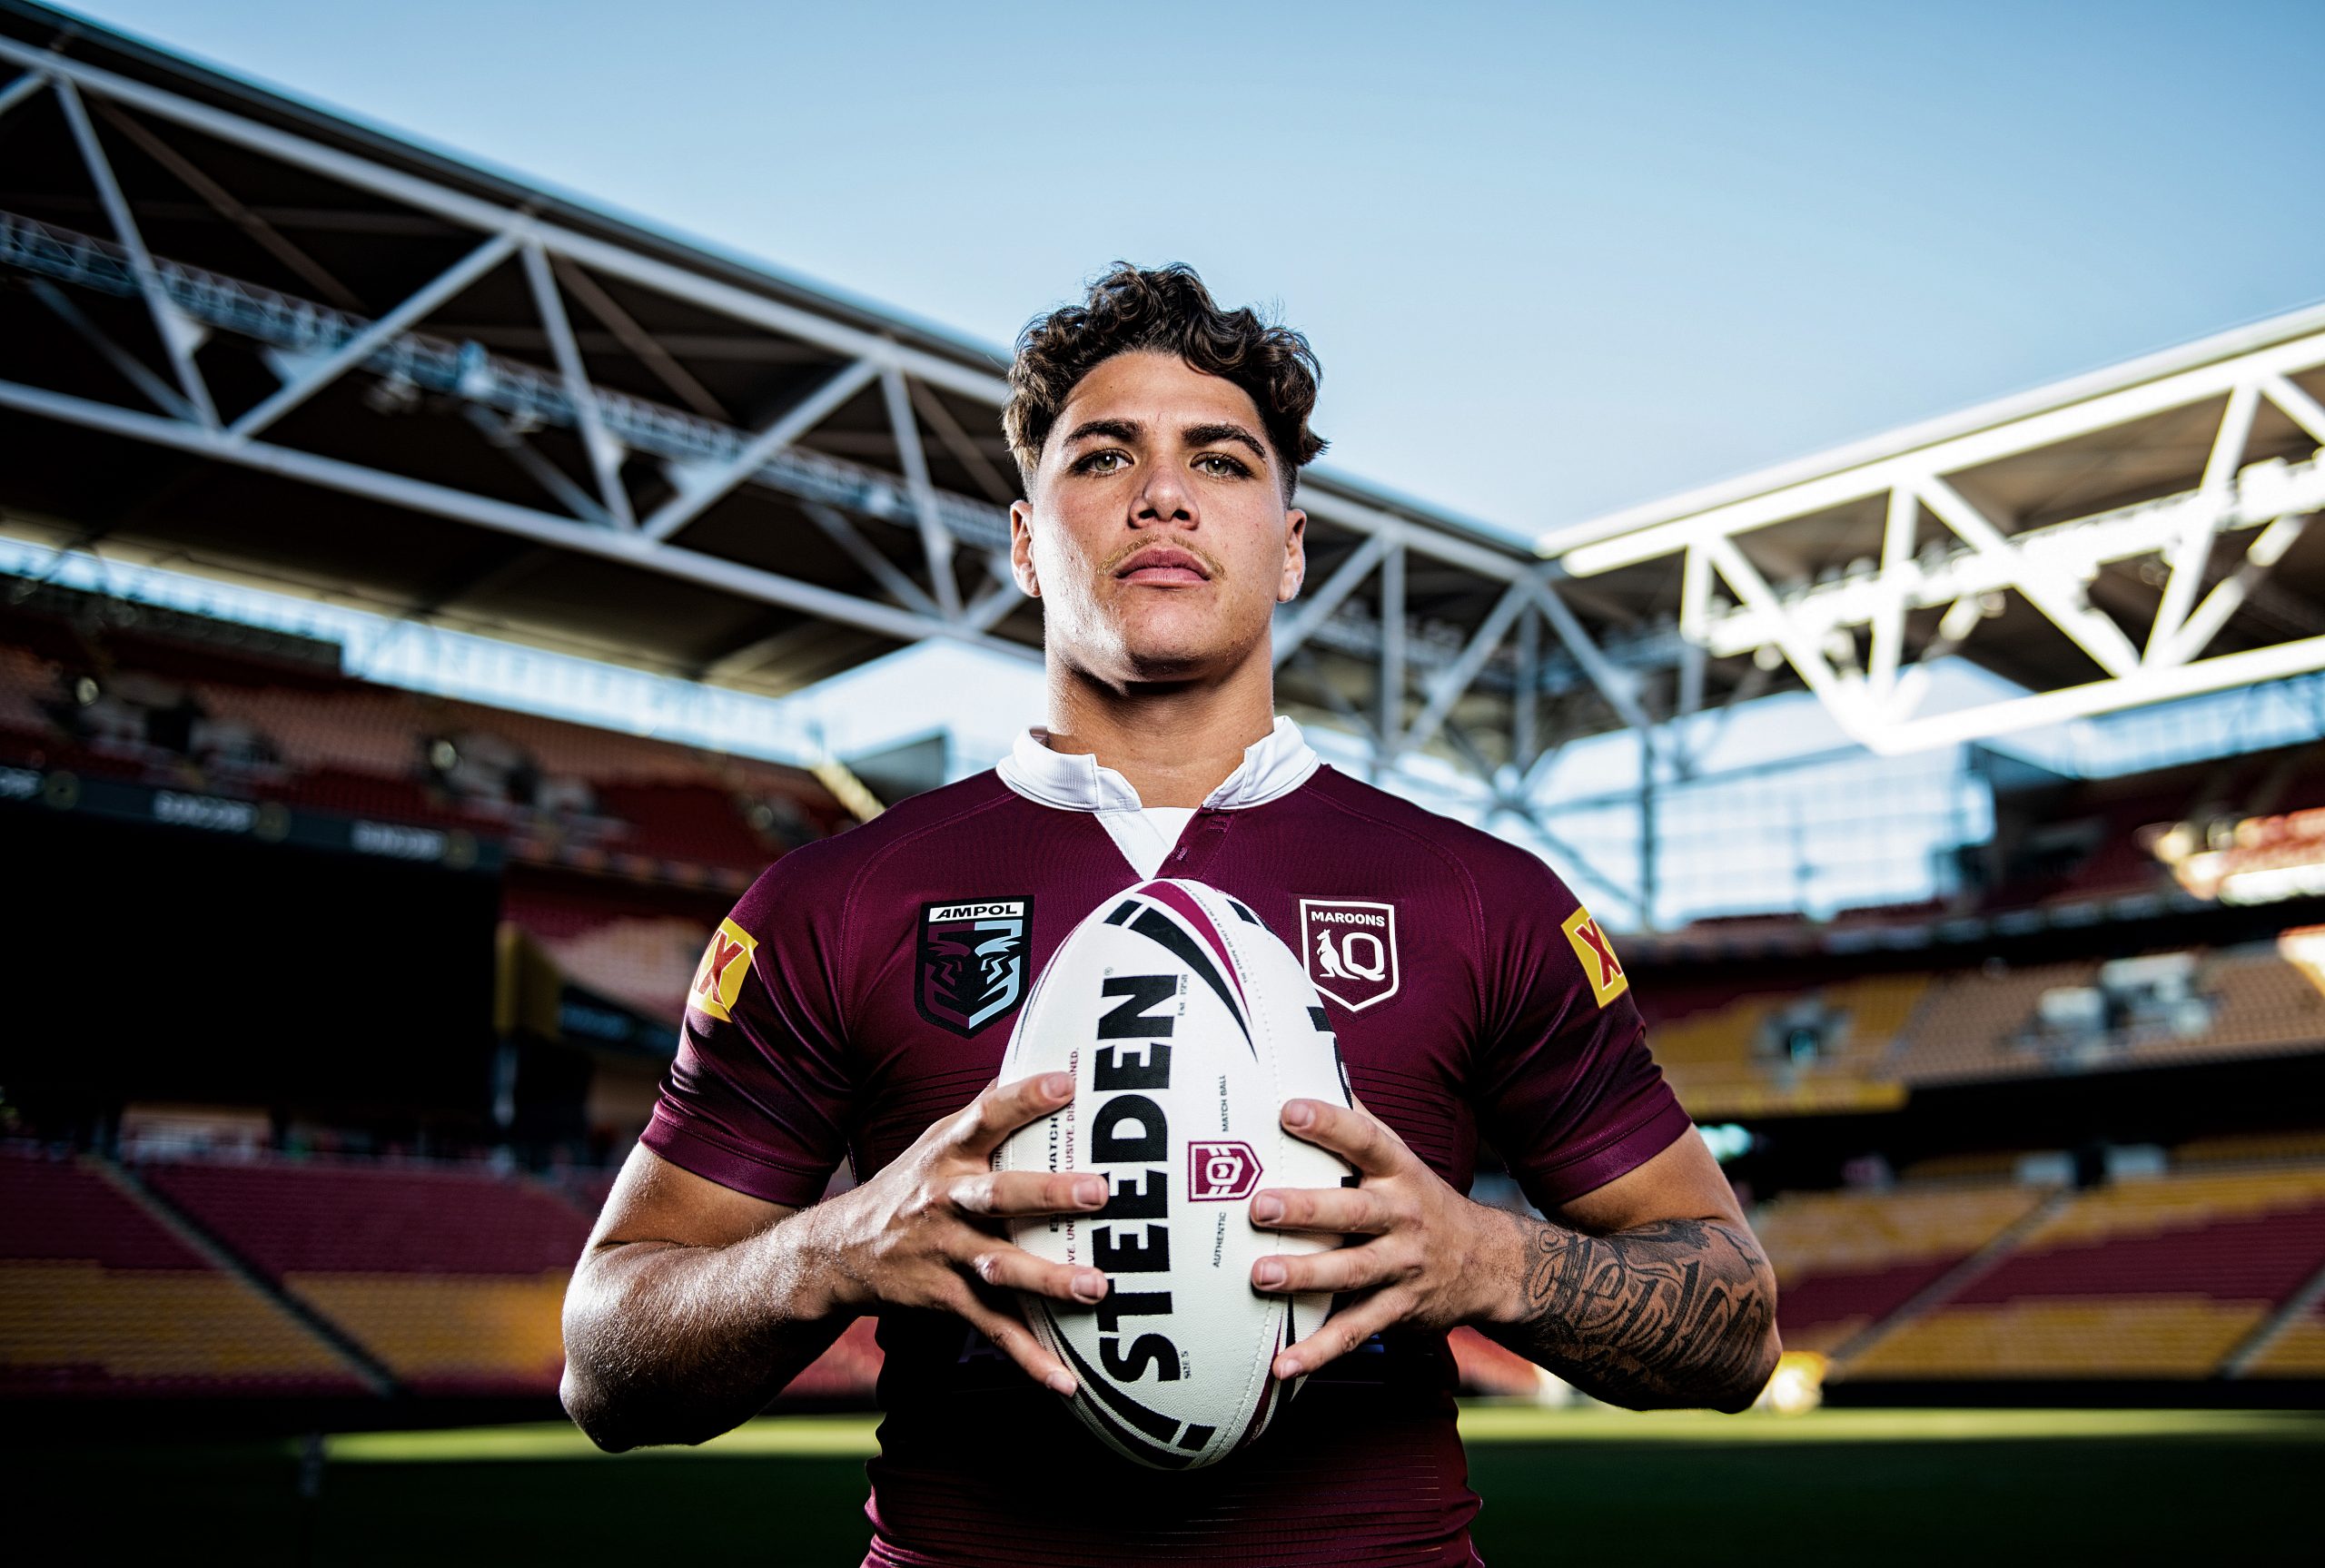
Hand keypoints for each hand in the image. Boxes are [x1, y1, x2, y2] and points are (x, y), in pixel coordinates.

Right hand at [806, 1071, 1110, 1394]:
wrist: (838, 1253)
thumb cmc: (908, 1186)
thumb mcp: (937, 1139)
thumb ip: (987, 1108)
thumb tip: (1046, 1061)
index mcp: (948, 1154)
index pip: (986, 1116)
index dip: (1024, 1097)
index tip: (1066, 1084)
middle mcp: (946, 1200)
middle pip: (998, 1195)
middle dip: (1047, 1194)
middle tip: (1098, 1193)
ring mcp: (944, 1253)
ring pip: (1000, 1267)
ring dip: (1048, 1280)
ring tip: (1095, 1288)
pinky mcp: (945, 1298)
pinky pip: (992, 1329)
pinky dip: (1029, 1357)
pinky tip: (1065, 1379)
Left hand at [1247, 1097, 1512, 1380]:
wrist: (1490, 1264)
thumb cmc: (1420, 1200)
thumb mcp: (1400, 1159)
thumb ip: (1358, 1122)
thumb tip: (1312, 1065)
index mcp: (1399, 1173)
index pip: (1366, 1140)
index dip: (1329, 1123)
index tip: (1287, 1109)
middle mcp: (1403, 1218)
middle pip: (1353, 1211)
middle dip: (1306, 1209)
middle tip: (1259, 1206)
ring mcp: (1401, 1268)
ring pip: (1351, 1274)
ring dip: (1305, 1277)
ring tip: (1260, 1276)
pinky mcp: (1397, 1311)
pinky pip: (1354, 1333)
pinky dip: (1317, 1352)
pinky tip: (1282, 1365)